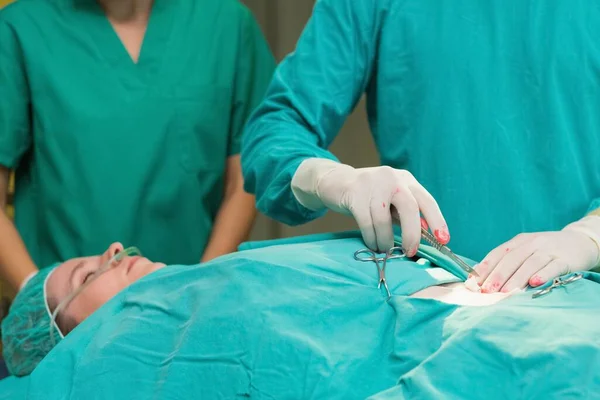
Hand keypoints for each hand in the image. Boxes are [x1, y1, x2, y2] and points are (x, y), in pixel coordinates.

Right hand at [291, 158, 449, 253]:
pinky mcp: (354, 192)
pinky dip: (370, 237)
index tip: (444, 240)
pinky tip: (371, 243)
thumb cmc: (369, 196)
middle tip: (409, 252)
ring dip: (384, 240)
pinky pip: (366, 221)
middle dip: (412, 234)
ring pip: (383, 219)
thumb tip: (427, 235)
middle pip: (409, 207)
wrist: (335, 181)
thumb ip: (407, 214)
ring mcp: (372, 183)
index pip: (426, 200)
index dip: (437, 220)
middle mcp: (392, 178)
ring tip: (383, 249)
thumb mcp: (391, 201)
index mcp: (406, 180)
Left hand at [473, 216, 599, 292]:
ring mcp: (549, 250)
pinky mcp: (565, 259)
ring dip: (516, 279)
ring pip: (530, 264)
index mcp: (519, 241)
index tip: (473, 282)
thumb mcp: (526, 250)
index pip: (498, 254)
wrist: (581, 242)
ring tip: (504, 292)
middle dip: (497, 276)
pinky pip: (552, 267)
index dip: (484, 268)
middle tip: (487, 291)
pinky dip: (543, 274)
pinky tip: (534, 283)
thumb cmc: (547, 251)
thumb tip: (485, 281)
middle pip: (511, 259)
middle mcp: (532, 243)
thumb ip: (509, 262)